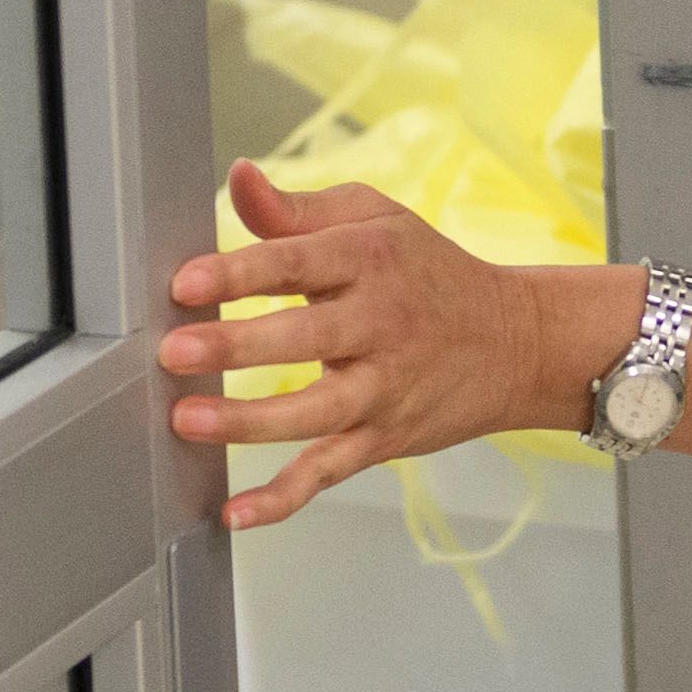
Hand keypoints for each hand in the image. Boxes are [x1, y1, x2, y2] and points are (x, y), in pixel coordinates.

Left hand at [161, 163, 626, 533]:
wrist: (515, 341)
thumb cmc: (428, 273)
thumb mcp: (376, 219)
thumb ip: (298, 209)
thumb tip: (237, 178)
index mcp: (370, 259)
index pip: (297, 262)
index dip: (239, 273)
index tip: (186, 284)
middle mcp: (380, 325)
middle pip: (304, 337)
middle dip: (236, 347)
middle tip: (175, 352)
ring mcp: (383, 388)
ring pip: (315, 413)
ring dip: (249, 422)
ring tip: (188, 421)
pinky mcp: (383, 439)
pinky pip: (330, 472)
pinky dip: (284, 498)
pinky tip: (237, 513)